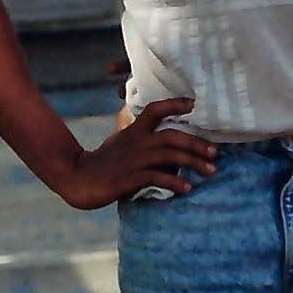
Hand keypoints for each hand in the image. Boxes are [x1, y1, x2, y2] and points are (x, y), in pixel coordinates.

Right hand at [55, 97, 216, 208]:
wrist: (77, 178)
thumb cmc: (104, 162)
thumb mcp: (123, 144)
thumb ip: (144, 140)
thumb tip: (171, 147)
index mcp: (134, 130)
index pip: (155, 110)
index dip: (174, 104)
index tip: (194, 104)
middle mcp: (136, 142)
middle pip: (172, 136)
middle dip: (196, 143)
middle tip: (215, 152)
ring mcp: (134, 160)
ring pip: (169, 155)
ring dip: (193, 162)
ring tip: (210, 171)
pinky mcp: (130, 178)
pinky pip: (157, 177)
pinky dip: (175, 182)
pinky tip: (187, 188)